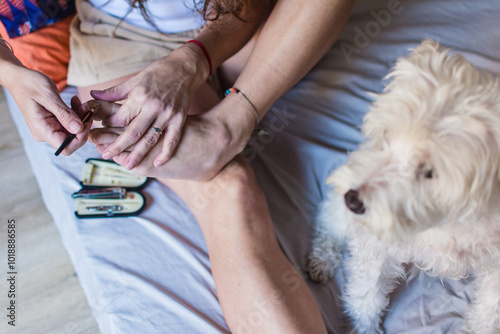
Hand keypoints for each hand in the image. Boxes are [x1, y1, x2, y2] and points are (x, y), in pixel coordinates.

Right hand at [4, 66, 87, 153]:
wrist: (19, 79)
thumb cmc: (30, 85)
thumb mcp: (49, 96)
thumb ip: (64, 114)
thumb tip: (78, 129)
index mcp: (42, 130)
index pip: (66, 147)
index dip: (80, 138)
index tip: (86, 121)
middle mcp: (46, 133)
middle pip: (72, 139)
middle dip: (82, 124)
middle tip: (84, 106)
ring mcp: (49, 129)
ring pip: (73, 130)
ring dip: (80, 117)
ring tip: (78, 101)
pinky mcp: (53, 123)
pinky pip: (69, 123)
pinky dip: (75, 113)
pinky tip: (74, 102)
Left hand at [90, 43, 210, 169]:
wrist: (186, 68)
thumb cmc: (159, 72)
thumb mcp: (135, 79)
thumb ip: (115, 92)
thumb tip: (93, 96)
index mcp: (140, 95)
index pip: (121, 117)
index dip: (109, 126)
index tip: (102, 131)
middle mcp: (153, 106)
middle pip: (133, 132)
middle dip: (118, 146)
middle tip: (106, 156)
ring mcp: (167, 114)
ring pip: (151, 139)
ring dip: (138, 154)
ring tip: (128, 165)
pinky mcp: (179, 119)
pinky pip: (172, 139)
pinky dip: (165, 153)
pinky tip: (157, 164)